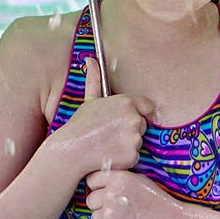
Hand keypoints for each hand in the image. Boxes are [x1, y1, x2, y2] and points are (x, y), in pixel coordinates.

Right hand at [56, 57, 154, 175]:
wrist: (72, 150)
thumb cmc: (80, 125)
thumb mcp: (89, 100)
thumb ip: (94, 79)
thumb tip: (90, 59)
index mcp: (126, 102)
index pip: (147, 106)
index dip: (139, 112)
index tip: (126, 119)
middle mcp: (133, 118)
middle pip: (142, 125)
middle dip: (130, 130)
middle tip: (110, 133)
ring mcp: (134, 138)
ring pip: (138, 141)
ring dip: (127, 144)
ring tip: (107, 144)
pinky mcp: (132, 155)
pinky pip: (134, 157)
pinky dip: (125, 158)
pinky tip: (109, 155)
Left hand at [85, 169, 186, 218]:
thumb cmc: (158, 201)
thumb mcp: (139, 180)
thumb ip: (118, 179)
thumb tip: (97, 182)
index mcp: (119, 179)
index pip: (91, 180)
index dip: (98, 187)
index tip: (104, 191)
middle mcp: (112, 196)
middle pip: (91, 200)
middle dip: (100, 204)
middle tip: (118, 208)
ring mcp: (111, 216)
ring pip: (95, 218)